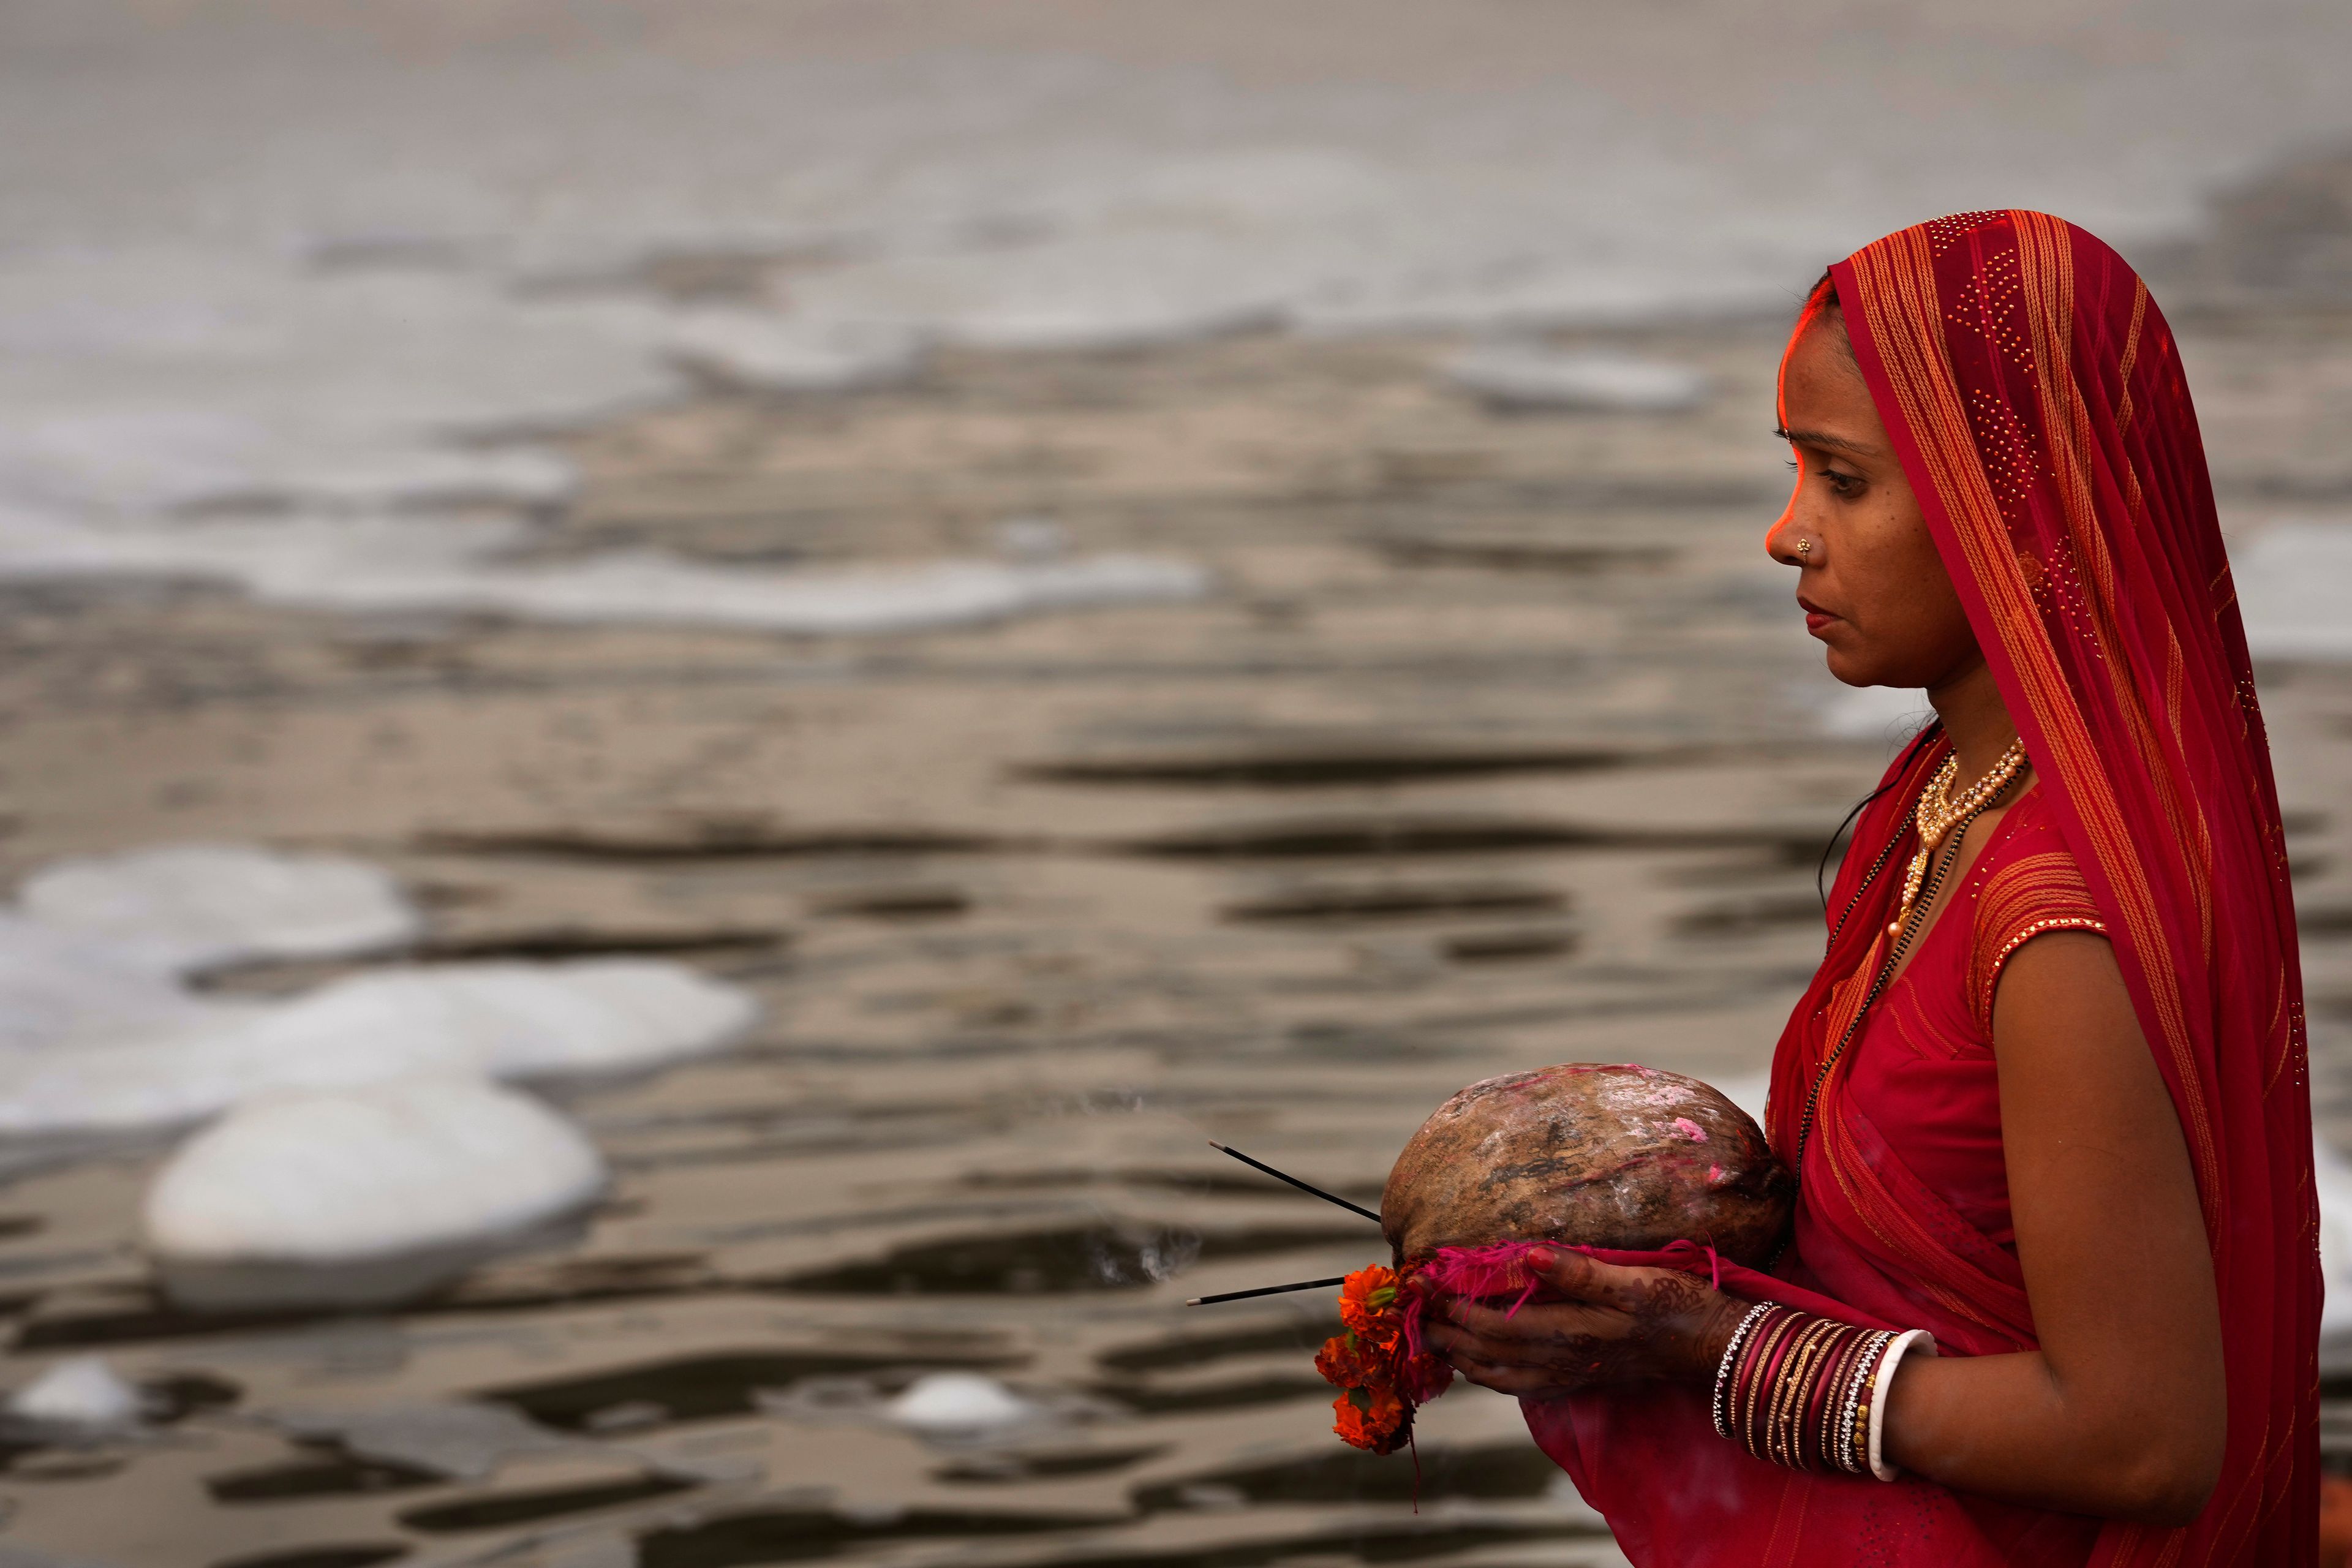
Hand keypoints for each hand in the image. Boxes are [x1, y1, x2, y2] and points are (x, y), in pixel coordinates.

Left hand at [1418, 1248, 1746, 1399]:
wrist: (1706, 1345)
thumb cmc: (1672, 1304)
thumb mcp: (1630, 1280)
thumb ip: (1578, 1271)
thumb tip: (1531, 1253)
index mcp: (1566, 1333)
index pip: (1490, 1322)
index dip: (1451, 1305)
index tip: (1423, 1281)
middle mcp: (1558, 1361)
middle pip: (1482, 1351)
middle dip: (1442, 1329)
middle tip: (1410, 1307)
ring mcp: (1564, 1376)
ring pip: (1494, 1374)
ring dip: (1456, 1354)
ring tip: (1427, 1334)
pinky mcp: (1573, 1380)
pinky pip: (1514, 1385)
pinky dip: (1484, 1373)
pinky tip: (1474, 1360)